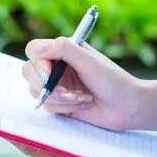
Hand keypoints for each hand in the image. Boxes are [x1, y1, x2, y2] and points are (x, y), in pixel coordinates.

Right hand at [20, 36, 145, 130]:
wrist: (127, 107)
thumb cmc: (112, 81)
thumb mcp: (88, 60)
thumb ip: (63, 48)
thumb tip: (38, 50)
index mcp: (63, 50)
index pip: (34, 50)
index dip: (37, 62)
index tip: (49, 74)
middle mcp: (57, 66)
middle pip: (29, 71)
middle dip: (45, 85)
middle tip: (65, 92)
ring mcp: (57, 85)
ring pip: (36, 91)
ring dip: (59, 98)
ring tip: (81, 97)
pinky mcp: (59, 104)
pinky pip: (47, 106)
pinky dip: (63, 107)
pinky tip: (82, 104)